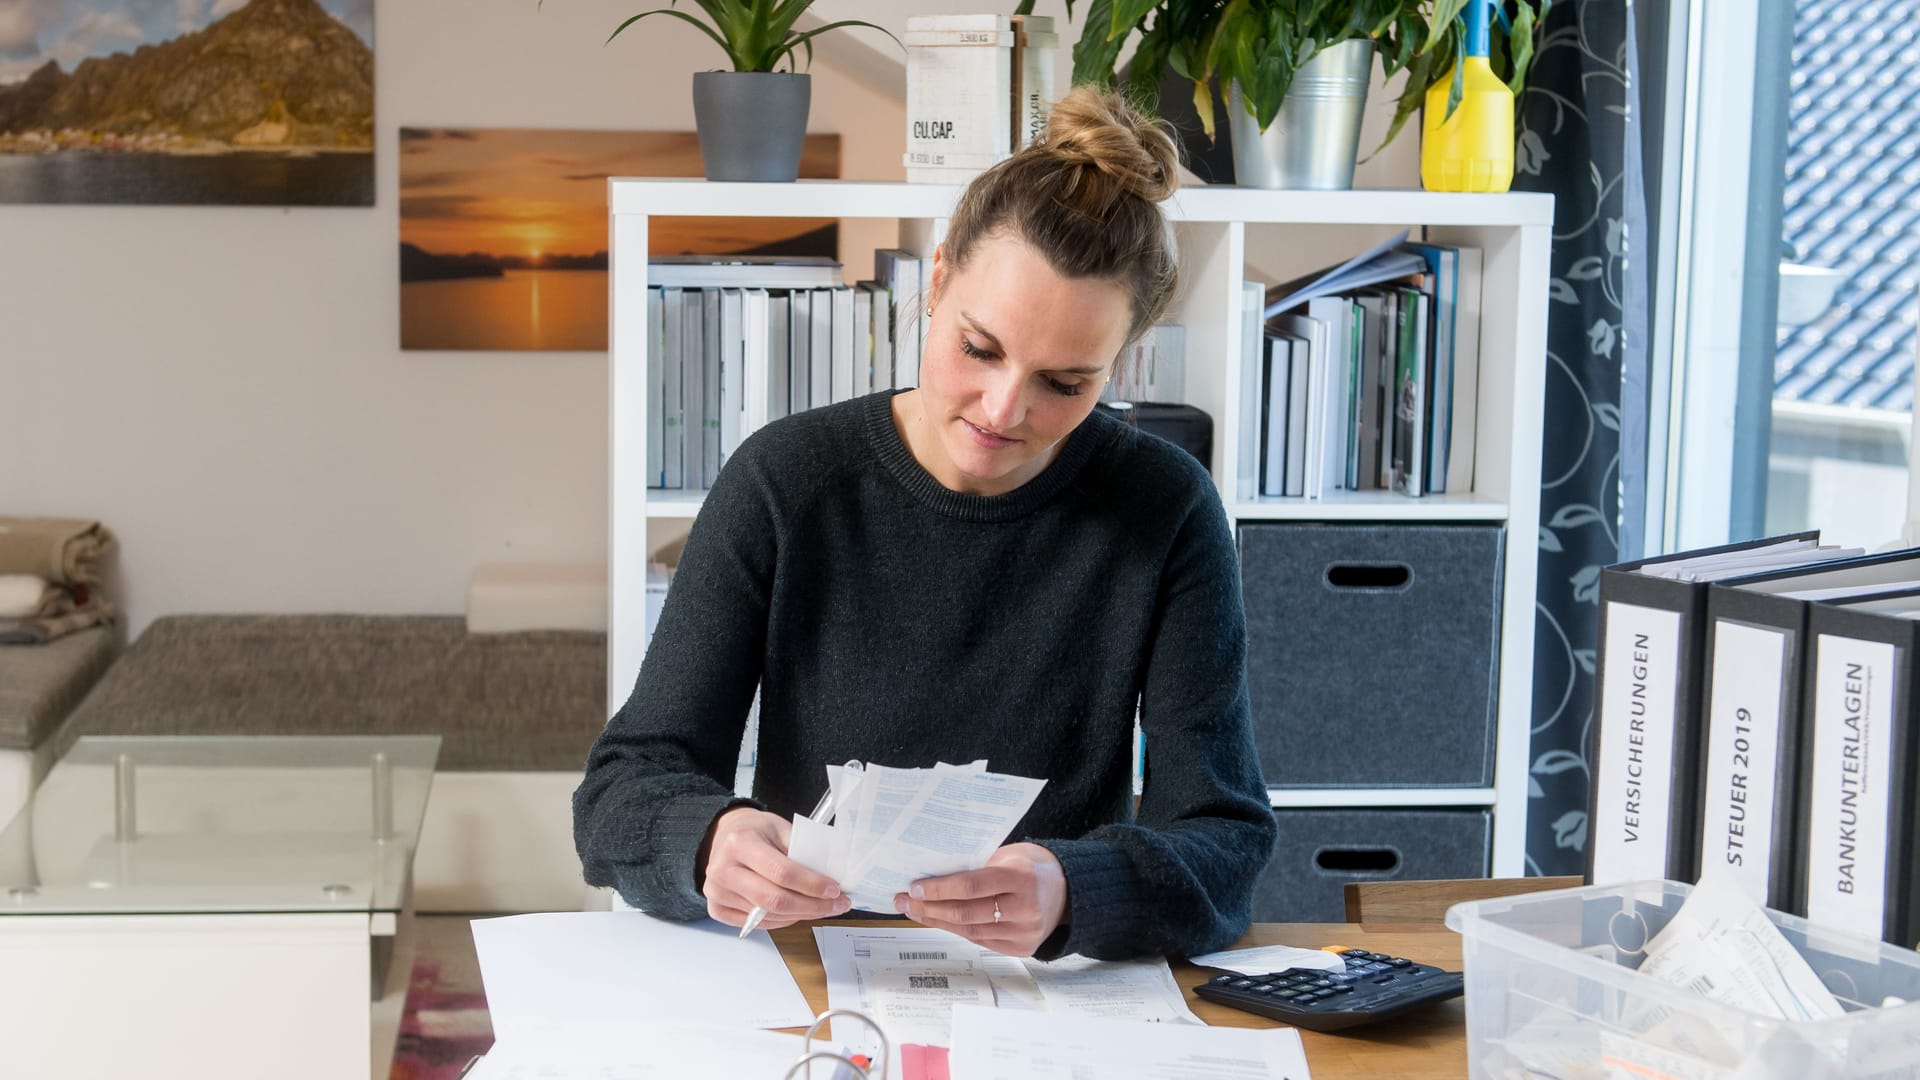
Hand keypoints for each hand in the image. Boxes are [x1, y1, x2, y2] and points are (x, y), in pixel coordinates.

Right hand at [701, 806, 850, 928]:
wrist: (724, 836)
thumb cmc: (756, 832)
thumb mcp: (781, 828)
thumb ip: (803, 850)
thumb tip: (832, 875)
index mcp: (740, 843)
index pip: (781, 872)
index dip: (811, 884)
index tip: (835, 889)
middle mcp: (723, 869)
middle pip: (774, 901)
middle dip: (812, 906)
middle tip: (837, 905)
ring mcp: (717, 892)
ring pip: (768, 916)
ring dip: (801, 915)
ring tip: (821, 907)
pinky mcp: (716, 909)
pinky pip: (757, 925)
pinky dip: (782, 921)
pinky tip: (796, 911)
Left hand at [894, 842, 1067, 956]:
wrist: (1068, 890)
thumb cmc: (1032, 866)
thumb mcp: (1009, 855)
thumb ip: (978, 867)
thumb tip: (932, 878)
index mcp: (1022, 877)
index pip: (972, 885)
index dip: (939, 888)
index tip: (914, 887)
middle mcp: (1025, 907)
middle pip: (966, 912)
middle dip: (929, 908)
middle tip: (904, 901)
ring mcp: (1025, 932)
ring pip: (970, 931)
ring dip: (937, 921)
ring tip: (914, 912)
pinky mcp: (1022, 948)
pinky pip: (980, 940)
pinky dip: (956, 931)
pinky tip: (938, 921)